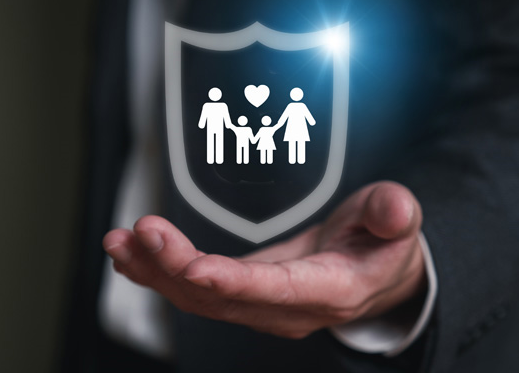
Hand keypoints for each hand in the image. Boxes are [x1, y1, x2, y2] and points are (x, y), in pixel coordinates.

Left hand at [103, 181, 425, 338]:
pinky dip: (159, 273)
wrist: (373, 272)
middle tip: (144, 231)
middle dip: (177, 266)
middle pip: (223, 298)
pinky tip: (129, 255)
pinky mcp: (241, 294)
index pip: (276, 291)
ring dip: (157, 271)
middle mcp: (287, 308)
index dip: (233, 283)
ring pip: (200, 298)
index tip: (193, 268)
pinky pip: (195, 290)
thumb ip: (394, 215)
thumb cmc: (382, 245)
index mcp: (329, 290)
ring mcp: (260, 306)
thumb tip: (397, 208)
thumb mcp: (398, 223)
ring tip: (120, 242)